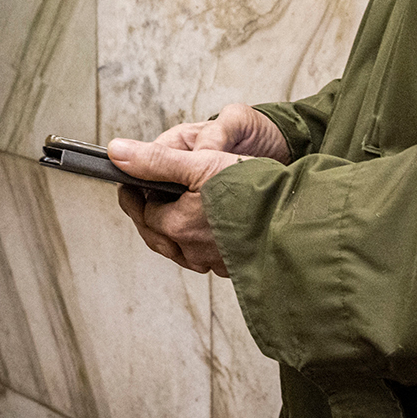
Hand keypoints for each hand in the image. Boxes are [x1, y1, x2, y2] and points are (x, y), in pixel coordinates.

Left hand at [108, 105, 289, 276]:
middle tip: (143, 198)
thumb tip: (116, 152)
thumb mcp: (201, 162)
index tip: (132, 183)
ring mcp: (215, 261)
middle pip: (158, 235)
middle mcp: (194, 250)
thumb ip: (155, 159)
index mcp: (178, 226)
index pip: (145, 212)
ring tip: (173, 211)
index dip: (138, 194)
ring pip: (181, 249)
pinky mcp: (234, 265)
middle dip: (149, 216)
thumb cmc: (255, 190)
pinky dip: (198, 241)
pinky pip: (206, 256)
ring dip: (173, 231)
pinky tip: (206, 227)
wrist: (300, 218)